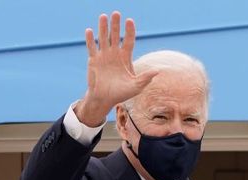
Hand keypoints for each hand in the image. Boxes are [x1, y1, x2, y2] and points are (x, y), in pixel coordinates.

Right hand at [76, 11, 158, 126]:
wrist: (104, 99)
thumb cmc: (121, 93)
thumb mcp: (136, 87)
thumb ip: (145, 78)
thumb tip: (158, 71)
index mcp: (125, 57)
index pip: (128, 40)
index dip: (129, 31)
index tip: (129, 21)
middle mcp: (114, 53)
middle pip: (115, 35)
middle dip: (116, 25)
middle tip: (116, 13)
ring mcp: (103, 55)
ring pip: (103, 38)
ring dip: (103, 27)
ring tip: (103, 16)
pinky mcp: (93, 60)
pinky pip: (91, 47)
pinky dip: (90, 39)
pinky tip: (89, 30)